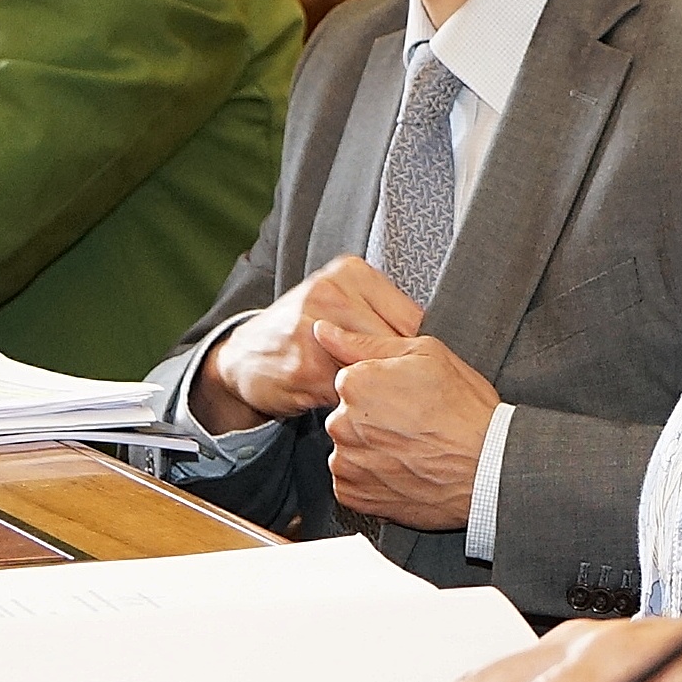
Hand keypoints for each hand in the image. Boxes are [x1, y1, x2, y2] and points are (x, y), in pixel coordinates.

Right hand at [196, 256, 420, 429]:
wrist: (244, 357)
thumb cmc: (302, 332)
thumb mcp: (341, 305)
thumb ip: (384, 317)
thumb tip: (438, 347)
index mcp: (351, 273)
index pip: (411, 317)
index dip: (423, 353)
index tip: (426, 375)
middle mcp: (332, 292)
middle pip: (396, 343)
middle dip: (405, 375)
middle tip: (411, 396)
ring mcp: (316, 327)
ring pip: (375, 369)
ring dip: (384, 392)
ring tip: (387, 404)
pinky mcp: (306, 365)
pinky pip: (351, 391)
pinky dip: (359, 405)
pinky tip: (358, 409)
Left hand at [323, 329, 496, 528]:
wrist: (488, 469)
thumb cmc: (466, 412)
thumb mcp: (426, 355)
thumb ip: (366, 342)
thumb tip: (324, 330)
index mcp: (355, 383)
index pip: (349, 379)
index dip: (381, 388)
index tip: (408, 399)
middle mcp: (342, 423)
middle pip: (347, 415)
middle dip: (373, 419)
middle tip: (413, 425)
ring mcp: (346, 462)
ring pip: (348, 448)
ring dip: (371, 449)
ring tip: (411, 450)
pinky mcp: (353, 495)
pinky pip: (351, 481)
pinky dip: (371, 478)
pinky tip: (402, 470)